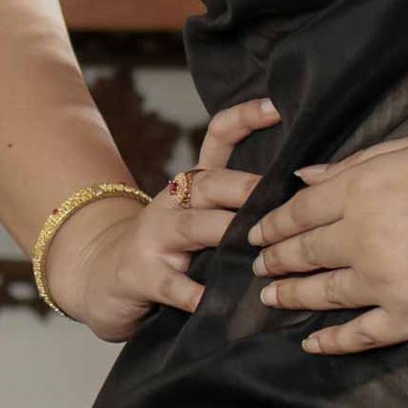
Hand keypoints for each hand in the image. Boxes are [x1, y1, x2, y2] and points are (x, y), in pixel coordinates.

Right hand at [45, 96, 279, 339]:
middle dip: (244, 187)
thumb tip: (307, 188)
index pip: (219, 137)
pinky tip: (210, 300)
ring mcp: (155, 237)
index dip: (246, 118)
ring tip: (253, 242)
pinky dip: (191, 293)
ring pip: (191, 227)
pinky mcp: (141, 274)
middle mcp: (174, 202)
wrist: (100, 273)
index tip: (278, 107)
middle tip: (278, 195)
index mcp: (194, 183)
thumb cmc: (168, 244)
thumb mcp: (199, 213)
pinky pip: (170, 284)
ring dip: (223, 232)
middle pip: (209, 182)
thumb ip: (239, 200)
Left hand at [254, 133, 407, 355]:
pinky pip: (359, 335)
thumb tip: (306, 177)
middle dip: (275, 260)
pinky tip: (312, 342)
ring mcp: (387, 282)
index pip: (300, 209)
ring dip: (291, 297)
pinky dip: (330, 341)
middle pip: (304, 252)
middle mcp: (366, 236)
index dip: (273, 223)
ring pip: (323, 294)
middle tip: (257, 267)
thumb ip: (359, 162)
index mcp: (365, 187)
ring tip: (271, 298)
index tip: (256, 233)